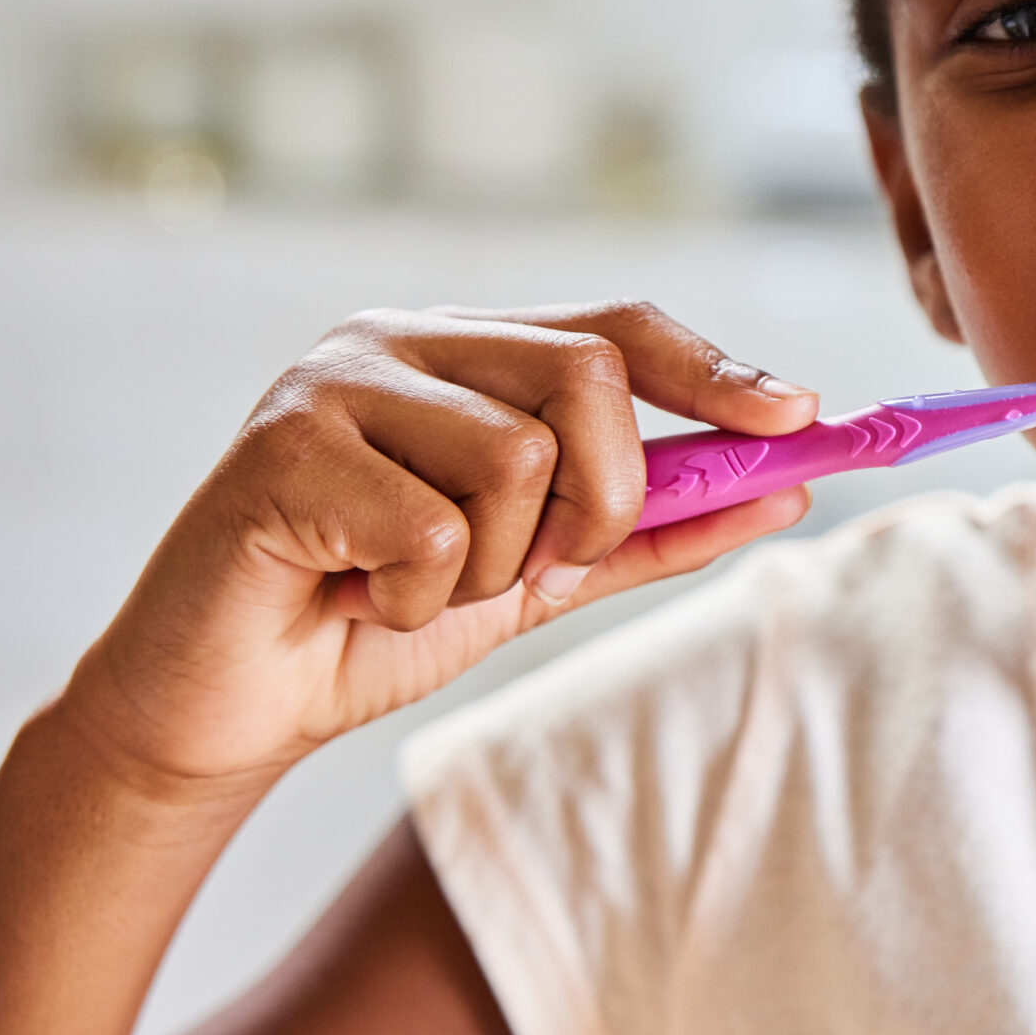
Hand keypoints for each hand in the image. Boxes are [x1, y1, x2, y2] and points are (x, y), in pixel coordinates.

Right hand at [59, 301, 816, 797]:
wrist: (233, 707)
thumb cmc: (380, 620)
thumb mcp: (545, 574)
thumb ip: (657, 526)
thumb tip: (787, 487)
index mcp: (465, 349)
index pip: (616, 327)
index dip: (717, 370)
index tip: (802, 418)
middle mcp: (401, 339)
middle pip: (588, 377)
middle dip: (602, 498)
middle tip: (538, 566)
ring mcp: (335, 381)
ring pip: (518, 459)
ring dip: (491, 565)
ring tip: (414, 586)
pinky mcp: (281, 448)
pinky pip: (433, 530)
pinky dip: (419, 598)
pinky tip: (358, 599)